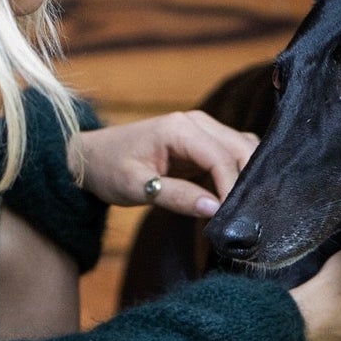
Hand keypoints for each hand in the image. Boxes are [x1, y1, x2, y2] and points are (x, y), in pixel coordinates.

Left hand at [70, 112, 257, 213]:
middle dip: (247, 181)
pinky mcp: (204, 143)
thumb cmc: (109, 169)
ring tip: (245, 209)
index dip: (232, 188)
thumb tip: (214, 209)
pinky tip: (237, 199)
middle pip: (241, 149)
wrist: (92, 157)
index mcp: (180, 128)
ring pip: (243, 149)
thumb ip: (176, 197)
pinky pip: (232, 155)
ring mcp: (203, 130)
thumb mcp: (136, 187)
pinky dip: (240, 174)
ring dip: (248, 177)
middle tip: (246, 216)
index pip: (221, 157)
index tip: (234, 218)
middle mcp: (197, 122)